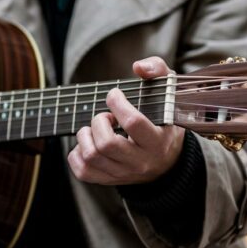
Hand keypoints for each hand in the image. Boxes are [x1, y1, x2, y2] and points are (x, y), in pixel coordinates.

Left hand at [68, 57, 184, 184]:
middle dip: (99, 122)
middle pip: (107, 143)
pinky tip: (88, 142)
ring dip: (85, 136)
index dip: (117, 103)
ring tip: (96, 128)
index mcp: (158, 142)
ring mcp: (123, 174)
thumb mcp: (169, 94)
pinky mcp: (109, 180)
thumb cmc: (165, 121)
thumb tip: (138, 67)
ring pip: (92, 156)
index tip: (114, 94)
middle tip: (105, 116)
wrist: (168, 163)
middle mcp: (141, 162)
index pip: (133, 123)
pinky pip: (83, 171)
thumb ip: (157, 71)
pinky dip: (76, 154)